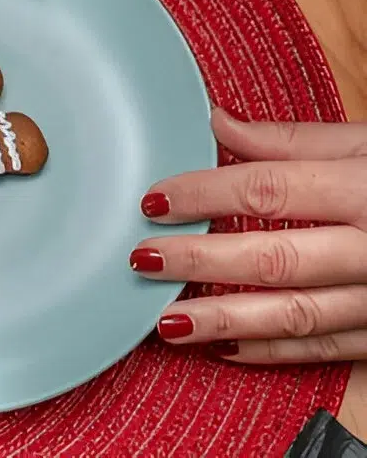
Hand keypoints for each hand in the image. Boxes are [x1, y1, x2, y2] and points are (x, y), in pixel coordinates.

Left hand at [132, 108, 366, 362]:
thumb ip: (292, 138)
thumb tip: (216, 120)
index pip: (269, 190)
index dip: (204, 194)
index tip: (152, 199)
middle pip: (273, 257)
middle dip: (199, 261)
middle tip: (142, 260)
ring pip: (296, 314)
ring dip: (224, 319)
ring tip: (167, 320)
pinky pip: (326, 348)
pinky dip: (273, 349)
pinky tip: (225, 347)